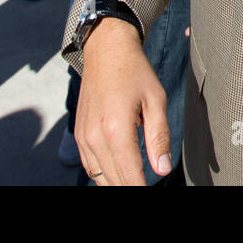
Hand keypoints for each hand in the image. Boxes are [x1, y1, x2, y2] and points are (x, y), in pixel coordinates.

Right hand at [76, 17, 170, 185]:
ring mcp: (83, 136)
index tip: (153, 192)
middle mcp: (94, 136)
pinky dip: (104, 174)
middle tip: (147, 187)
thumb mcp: (155, 100)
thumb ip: (159, 137)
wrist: (106, 50)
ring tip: (136, 182)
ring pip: (99, 177)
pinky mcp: (79, 134)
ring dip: (117, 183)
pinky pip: (90, 165)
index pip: (130, 175)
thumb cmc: (134, 72)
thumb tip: (162, 170)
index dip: (142, 189)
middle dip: (131, 187)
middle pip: (113, 180)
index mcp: (116, 129)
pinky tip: (119, 174)